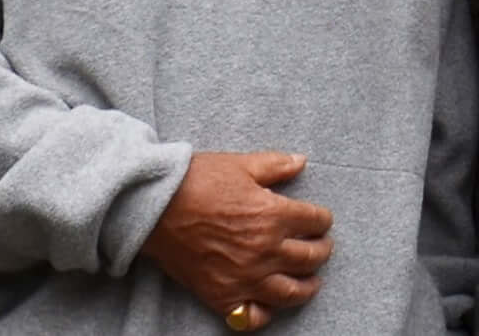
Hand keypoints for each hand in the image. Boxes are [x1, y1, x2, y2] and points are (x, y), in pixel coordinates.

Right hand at [143, 150, 332, 330]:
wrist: (156, 207)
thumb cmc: (197, 181)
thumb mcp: (241, 164)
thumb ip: (276, 166)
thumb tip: (301, 161)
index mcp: (273, 215)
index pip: (315, 222)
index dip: (322, 219)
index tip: (321, 220)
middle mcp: (266, 250)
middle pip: (310, 257)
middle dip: (322, 250)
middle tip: (322, 247)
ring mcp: (246, 277)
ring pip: (292, 292)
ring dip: (307, 286)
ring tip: (310, 281)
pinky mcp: (223, 296)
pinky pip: (254, 317)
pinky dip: (266, 314)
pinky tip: (271, 305)